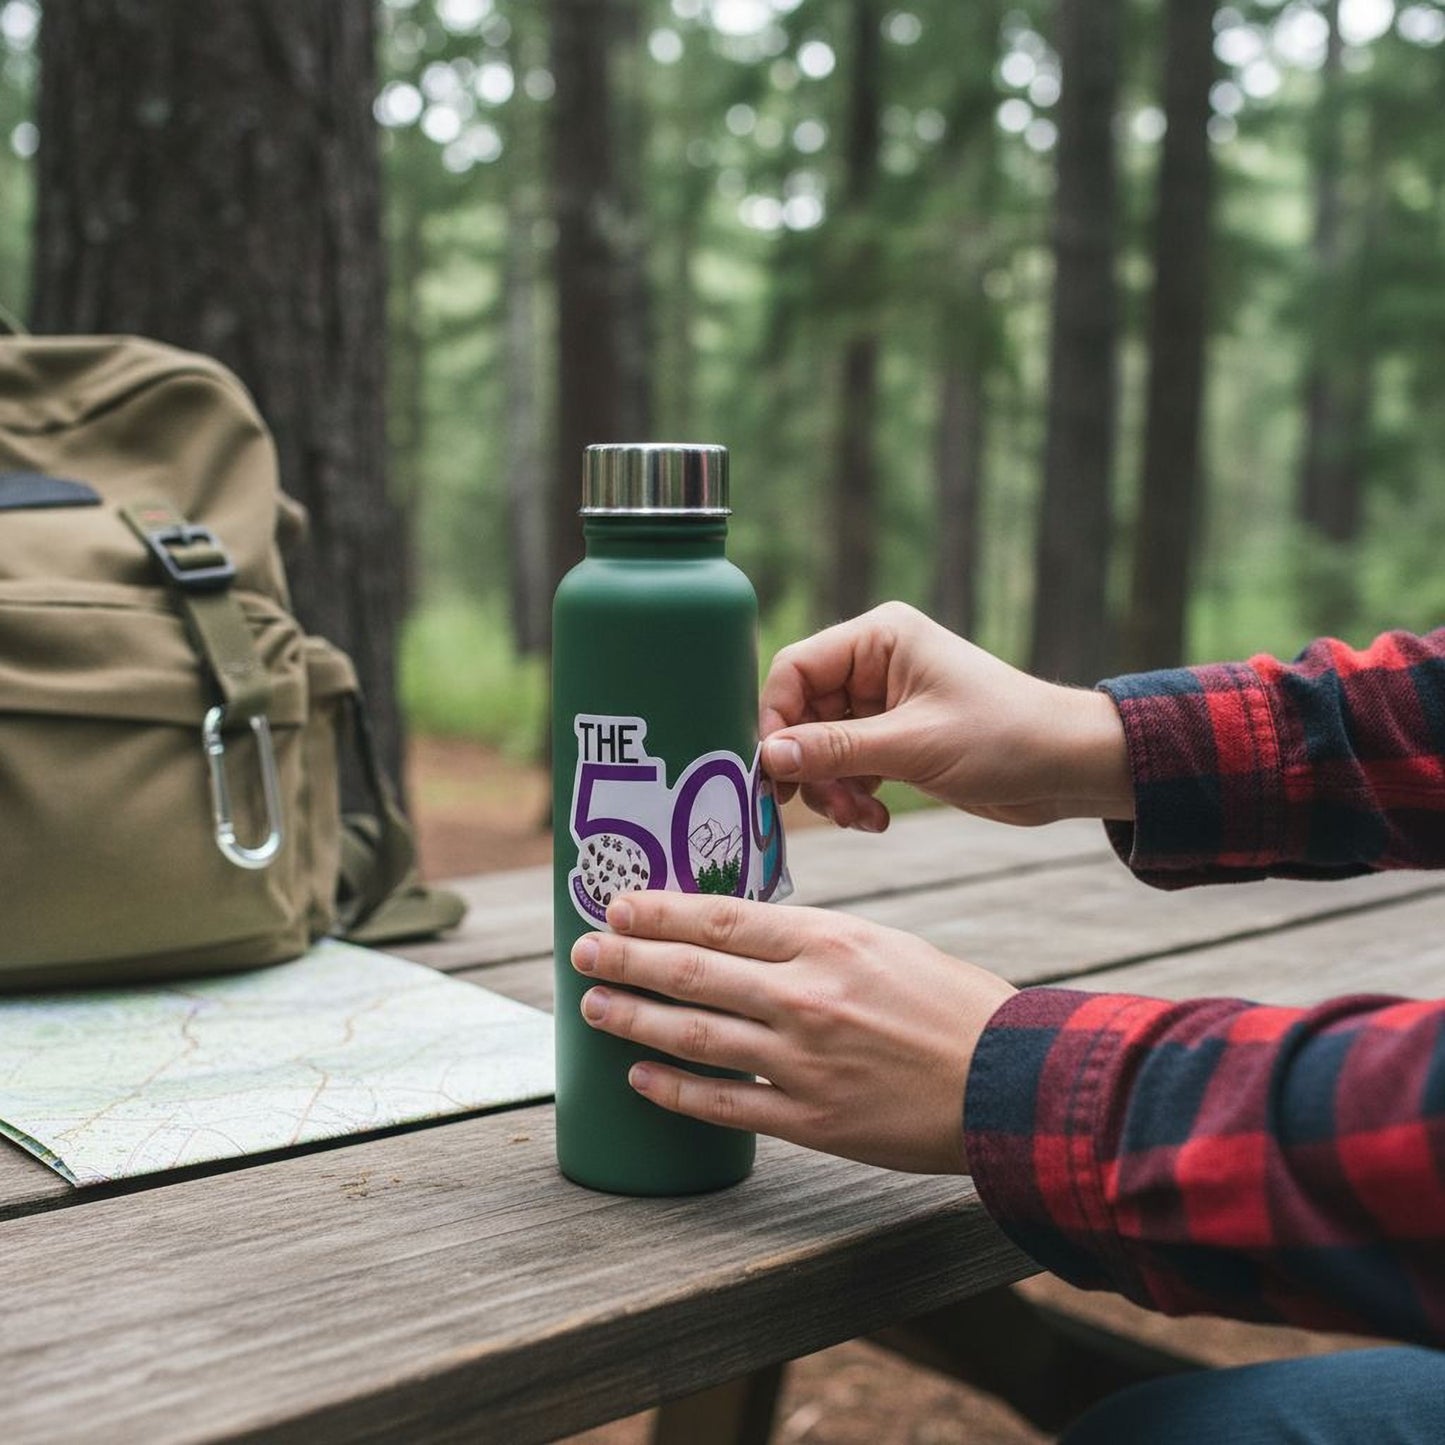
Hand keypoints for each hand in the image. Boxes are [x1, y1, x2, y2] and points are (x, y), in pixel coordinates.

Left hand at [570, 891, 1016, 1173]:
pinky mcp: (812, 1121)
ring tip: (594, 1009)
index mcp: (829, 940)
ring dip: (635, 1020)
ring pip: (696, 1036)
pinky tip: (641, 1079)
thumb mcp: (883, 944)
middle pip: (693, 972)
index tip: (617, 905)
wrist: (1010, 1080)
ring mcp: (805, 1062)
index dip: (659, 911)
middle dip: (627, 959)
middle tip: (582, 952)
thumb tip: (739, 937)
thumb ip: (812, 941)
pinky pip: (726, 1104)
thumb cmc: (952, 1003)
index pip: (722, 917)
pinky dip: (677, 1091)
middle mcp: (807, 996)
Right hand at [759, 601, 1131, 830]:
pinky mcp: (896, 740)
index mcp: (879, 638)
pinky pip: (848, 766)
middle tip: (822, 805)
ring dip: (832, 787)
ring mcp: (885, 704)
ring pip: (821, 747)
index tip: (774, 769)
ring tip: (858, 816)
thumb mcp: (913, 746)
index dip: (776, 718)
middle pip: (803, 713)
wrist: (1070, 768)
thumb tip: (769, 758)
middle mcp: (875, 664)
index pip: (795, 668)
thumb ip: (835, 750)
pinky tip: (875, 818)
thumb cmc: (1005, 738)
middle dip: (810, 764)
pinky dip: (852, 795)